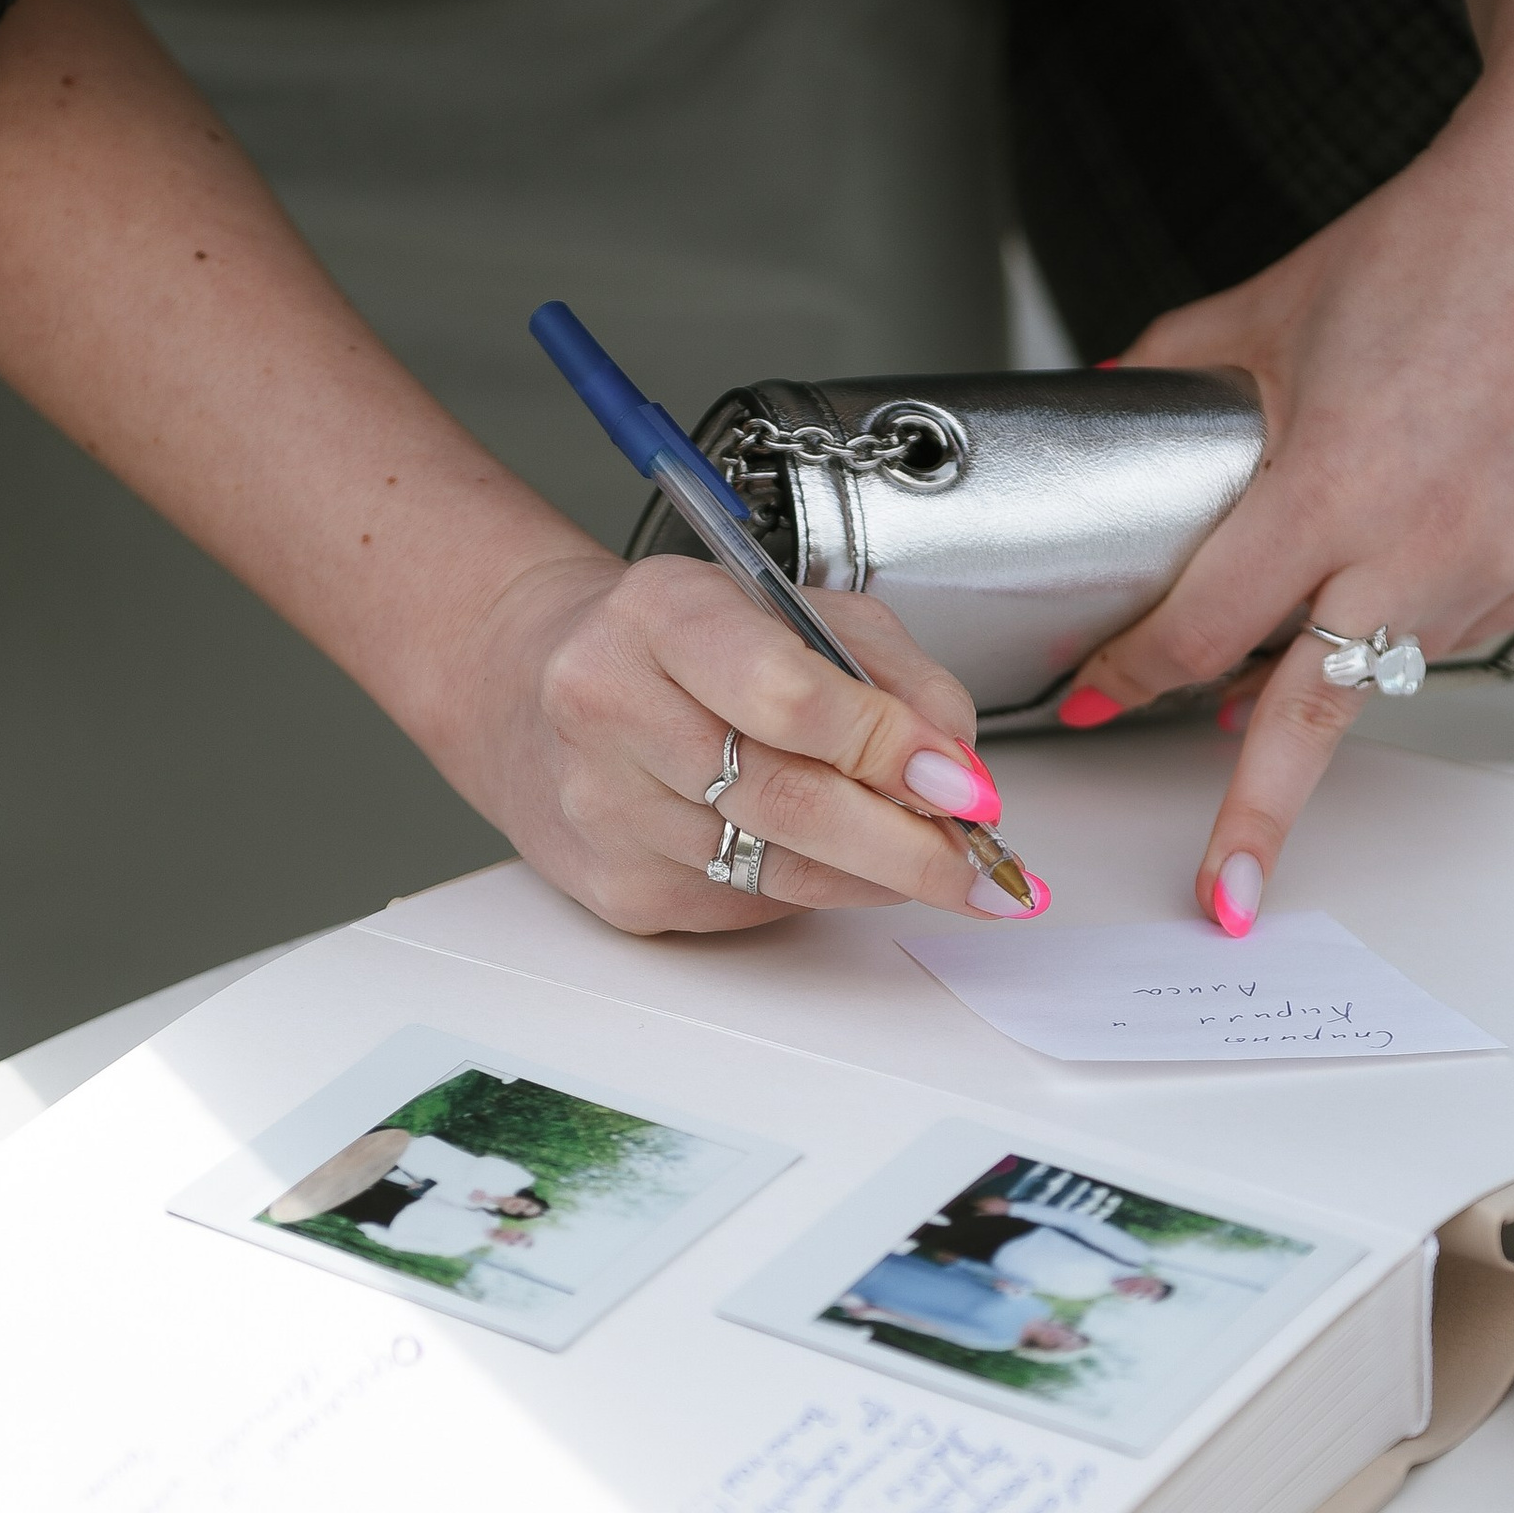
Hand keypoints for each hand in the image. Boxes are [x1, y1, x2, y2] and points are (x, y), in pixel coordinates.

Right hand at [435, 544, 1045, 933]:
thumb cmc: (679, 643)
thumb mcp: (792, 609)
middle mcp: (611, 706)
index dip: (888, 749)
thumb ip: (889, 672)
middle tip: (981, 867)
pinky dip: (810, 888)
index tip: (964, 786)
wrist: (532, 685)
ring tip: (933, 864)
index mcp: (661, 614)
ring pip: (775, 868)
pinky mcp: (612, 884)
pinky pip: (745, 903)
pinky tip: (828, 859)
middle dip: (907, 845)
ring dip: (873, 875)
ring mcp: (603, 806)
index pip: (787, 696)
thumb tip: (957, 765)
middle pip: (787, 801)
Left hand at [1055, 52, 1513, 928]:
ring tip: (1310, 608)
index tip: (1100, 697)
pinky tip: (1411, 540)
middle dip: (1257, 812)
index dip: (1136, 673)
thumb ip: (1175, 375)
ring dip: (1334, 657)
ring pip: (1389, 660)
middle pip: (1310, 713)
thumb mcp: (1270, 306)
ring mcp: (1504, 560)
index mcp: (1333, 485)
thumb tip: (1106, 410)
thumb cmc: (1439, 241)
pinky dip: (1416, 606)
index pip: (1204, 629)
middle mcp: (1424, 542)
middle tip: (1225, 891)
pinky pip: (1464, 622)